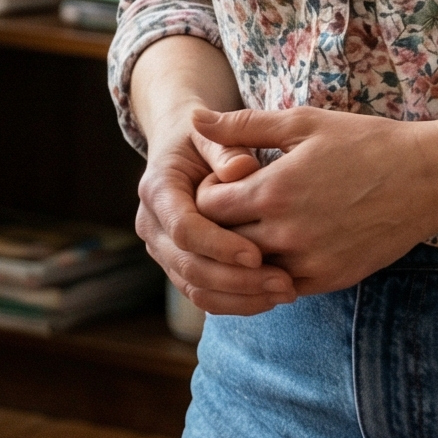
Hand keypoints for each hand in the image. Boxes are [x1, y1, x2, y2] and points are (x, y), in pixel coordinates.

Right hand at [135, 109, 296, 316]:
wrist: (184, 151)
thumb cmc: (204, 139)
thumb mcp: (212, 135)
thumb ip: (226, 149)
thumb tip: (241, 170)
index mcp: (157, 190)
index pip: (184, 228)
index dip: (219, 245)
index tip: (258, 254)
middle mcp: (152, 225)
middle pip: (189, 266)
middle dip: (237, 280)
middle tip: (284, 282)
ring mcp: (163, 250)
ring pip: (196, 288)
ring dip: (241, 297)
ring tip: (286, 292)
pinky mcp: (179, 267)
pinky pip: (204, 295)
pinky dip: (238, 302)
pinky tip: (272, 296)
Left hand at [188, 107, 437, 295]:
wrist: (428, 179)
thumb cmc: (365, 143)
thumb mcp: (303, 123)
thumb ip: (243, 125)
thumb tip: (195, 119)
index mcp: (274, 191)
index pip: (207, 208)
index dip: (204, 196)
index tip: (219, 183)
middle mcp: (287, 232)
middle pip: (221, 243)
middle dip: (216, 227)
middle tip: (228, 209)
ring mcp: (309, 261)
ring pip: (248, 271)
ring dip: (240, 254)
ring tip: (248, 228)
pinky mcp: (330, 279)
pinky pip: (279, 287)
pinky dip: (268, 273)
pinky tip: (274, 250)